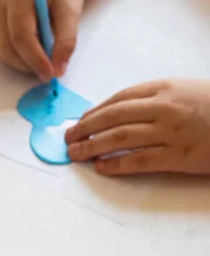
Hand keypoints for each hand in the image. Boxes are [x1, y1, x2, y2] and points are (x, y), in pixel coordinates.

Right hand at [0, 0, 93, 80]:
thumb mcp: (72, 9)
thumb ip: (66, 40)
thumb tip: (58, 70)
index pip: (21, 35)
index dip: (35, 59)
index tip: (50, 74)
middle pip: (7, 46)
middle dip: (27, 64)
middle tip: (47, 72)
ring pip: (1, 48)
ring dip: (21, 60)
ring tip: (42, 55)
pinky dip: (16, 51)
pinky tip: (31, 43)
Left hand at [66, 79, 209, 174]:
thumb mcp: (188, 90)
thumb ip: (159, 98)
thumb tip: (124, 112)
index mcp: (165, 88)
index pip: (120, 98)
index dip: (96, 110)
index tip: (81, 120)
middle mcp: (164, 107)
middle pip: (113, 117)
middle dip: (85, 128)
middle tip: (68, 138)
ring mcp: (169, 132)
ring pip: (119, 138)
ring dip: (92, 146)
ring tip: (76, 154)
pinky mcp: (177, 157)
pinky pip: (138, 161)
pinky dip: (116, 164)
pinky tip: (101, 167)